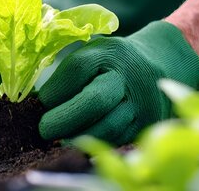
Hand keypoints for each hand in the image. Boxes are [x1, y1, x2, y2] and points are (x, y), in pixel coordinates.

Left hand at [38, 21, 198, 144]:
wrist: (162, 63)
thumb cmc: (112, 62)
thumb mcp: (92, 55)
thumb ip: (68, 75)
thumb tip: (36, 104)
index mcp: (109, 52)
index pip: (78, 69)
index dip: (54, 89)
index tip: (38, 103)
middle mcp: (129, 76)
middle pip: (94, 100)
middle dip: (64, 118)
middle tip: (43, 129)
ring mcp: (142, 103)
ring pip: (108, 127)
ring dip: (77, 137)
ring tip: (58, 140)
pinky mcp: (147, 125)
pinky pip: (117, 140)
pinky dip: (95, 145)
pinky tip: (77, 144)